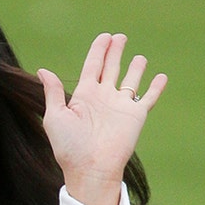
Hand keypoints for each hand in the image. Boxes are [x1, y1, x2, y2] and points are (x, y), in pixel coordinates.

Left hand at [37, 33, 166, 204]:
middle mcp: (103, 97)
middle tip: (119, 36)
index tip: (104, 37)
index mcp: (84, 95)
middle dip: (115, 52)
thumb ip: (54, 93)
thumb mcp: (55, 116)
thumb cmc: (69, 146)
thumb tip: (43, 70)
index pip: (92, 66)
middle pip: (110, 68)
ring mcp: (120, 106)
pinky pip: (148, 98)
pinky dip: (155, 87)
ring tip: (139, 57)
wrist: (90, 168)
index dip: (98, 50)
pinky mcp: (136, 115)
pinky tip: (161, 76)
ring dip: (135, 68)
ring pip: (130, 80)